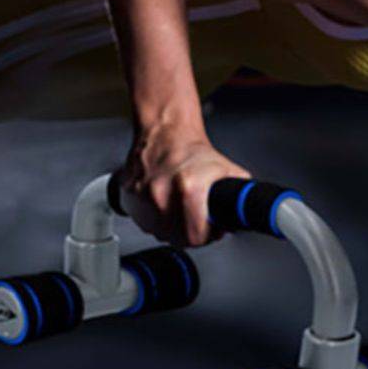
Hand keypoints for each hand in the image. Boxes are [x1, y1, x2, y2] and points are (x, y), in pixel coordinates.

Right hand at [116, 126, 252, 246]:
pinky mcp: (128, 194)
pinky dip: (151, 216)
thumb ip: (239, 197)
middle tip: (194, 218)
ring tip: (178, 207)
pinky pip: (141, 219)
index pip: (194, 237)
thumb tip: (240, 219)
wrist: (165, 131)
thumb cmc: (192, 150)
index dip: (205, 236)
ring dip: (168, 225)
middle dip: (187, 231)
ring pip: (157, 231)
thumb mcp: (226, 171)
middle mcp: (160, 194)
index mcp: (187, 189)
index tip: (208, 230)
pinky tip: (162, 202)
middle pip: (175, 237)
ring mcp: (141, 196)